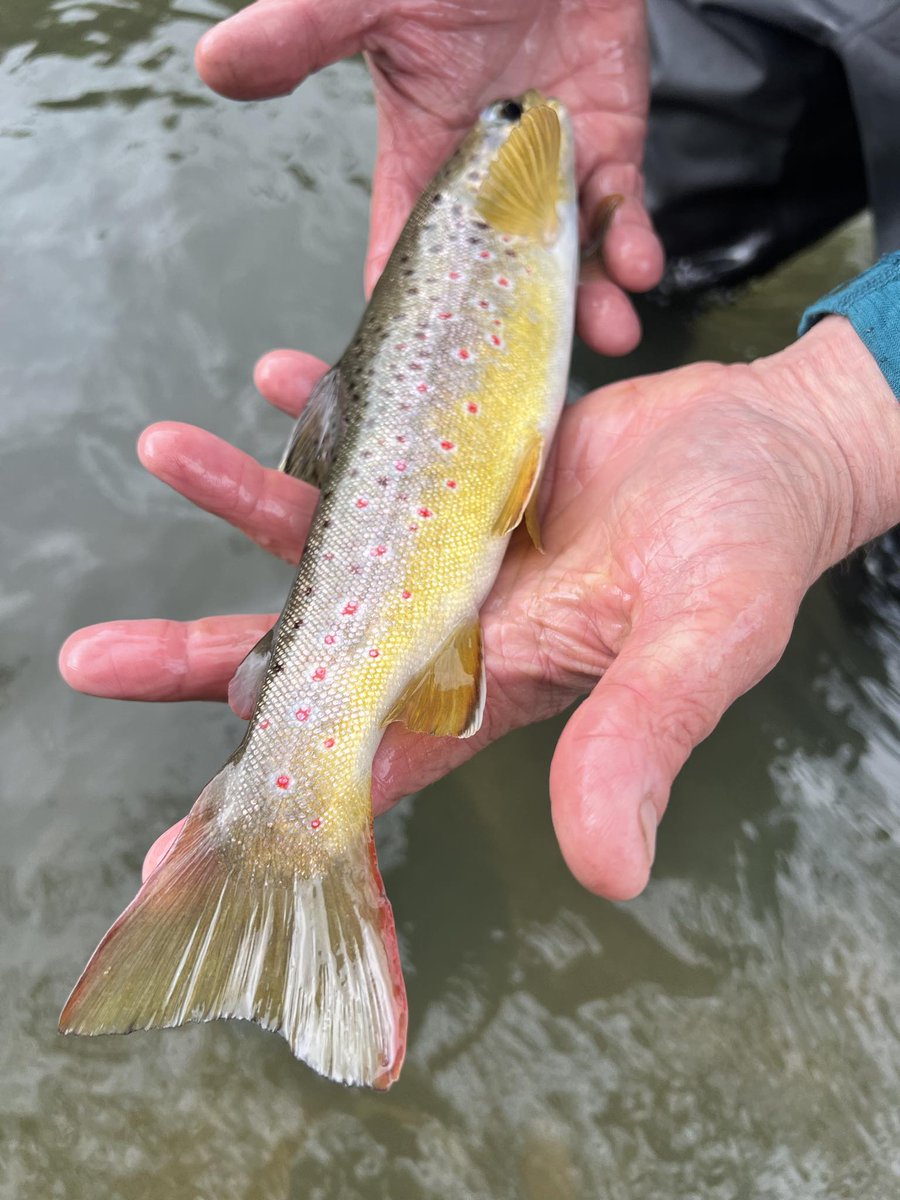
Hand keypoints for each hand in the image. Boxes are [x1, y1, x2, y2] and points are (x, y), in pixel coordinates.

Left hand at [59, 318, 899, 898]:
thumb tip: (610, 872)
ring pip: (328, 535)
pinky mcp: (468, 463)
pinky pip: (382, 437)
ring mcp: (453, 540)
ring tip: (162, 447)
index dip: (272, 806)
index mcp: (498, 681)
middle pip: (310, 652)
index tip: (173, 859)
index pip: (364, 758)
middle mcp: (457, 621)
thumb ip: (642, 740)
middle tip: (89, 660)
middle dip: (197, 658)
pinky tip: (275, 379)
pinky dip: (328, 409)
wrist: (774, 452)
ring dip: (242, 498)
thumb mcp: (702, 641)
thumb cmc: (752, 545)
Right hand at [194, 0, 661, 353]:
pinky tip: (639, 267)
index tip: (421, 376)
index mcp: (420, 164)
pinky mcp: (613, 145)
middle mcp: (487, 186)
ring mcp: (552, 172)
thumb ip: (300, 34)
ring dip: (589, 304)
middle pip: (499, 282)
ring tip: (607, 331)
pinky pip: (627, 211)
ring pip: (570, 262)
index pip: (405, 259)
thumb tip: (212, 68)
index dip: (414, 319)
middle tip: (531, 377)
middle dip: (516, 333)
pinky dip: (635, 243)